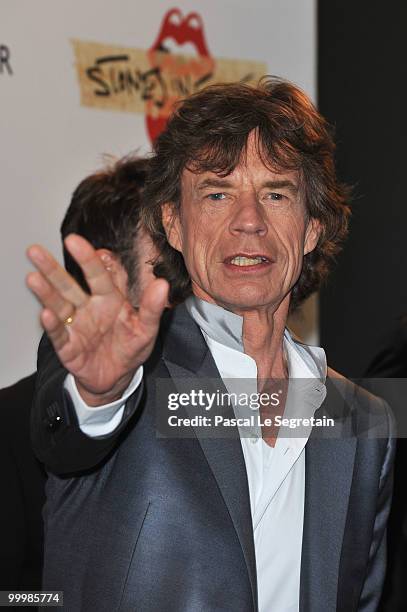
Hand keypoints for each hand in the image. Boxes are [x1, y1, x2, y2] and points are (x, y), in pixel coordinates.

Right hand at [26, 234, 168, 405]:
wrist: (117, 377)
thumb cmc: (131, 348)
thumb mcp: (147, 329)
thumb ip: (152, 308)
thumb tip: (162, 285)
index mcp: (109, 298)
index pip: (100, 274)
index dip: (94, 260)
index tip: (94, 250)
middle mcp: (88, 306)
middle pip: (69, 284)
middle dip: (53, 268)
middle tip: (38, 250)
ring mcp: (75, 324)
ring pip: (58, 304)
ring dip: (46, 291)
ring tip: (33, 277)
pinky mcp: (68, 346)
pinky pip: (59, 334)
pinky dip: (52, 325)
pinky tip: (45, 313)